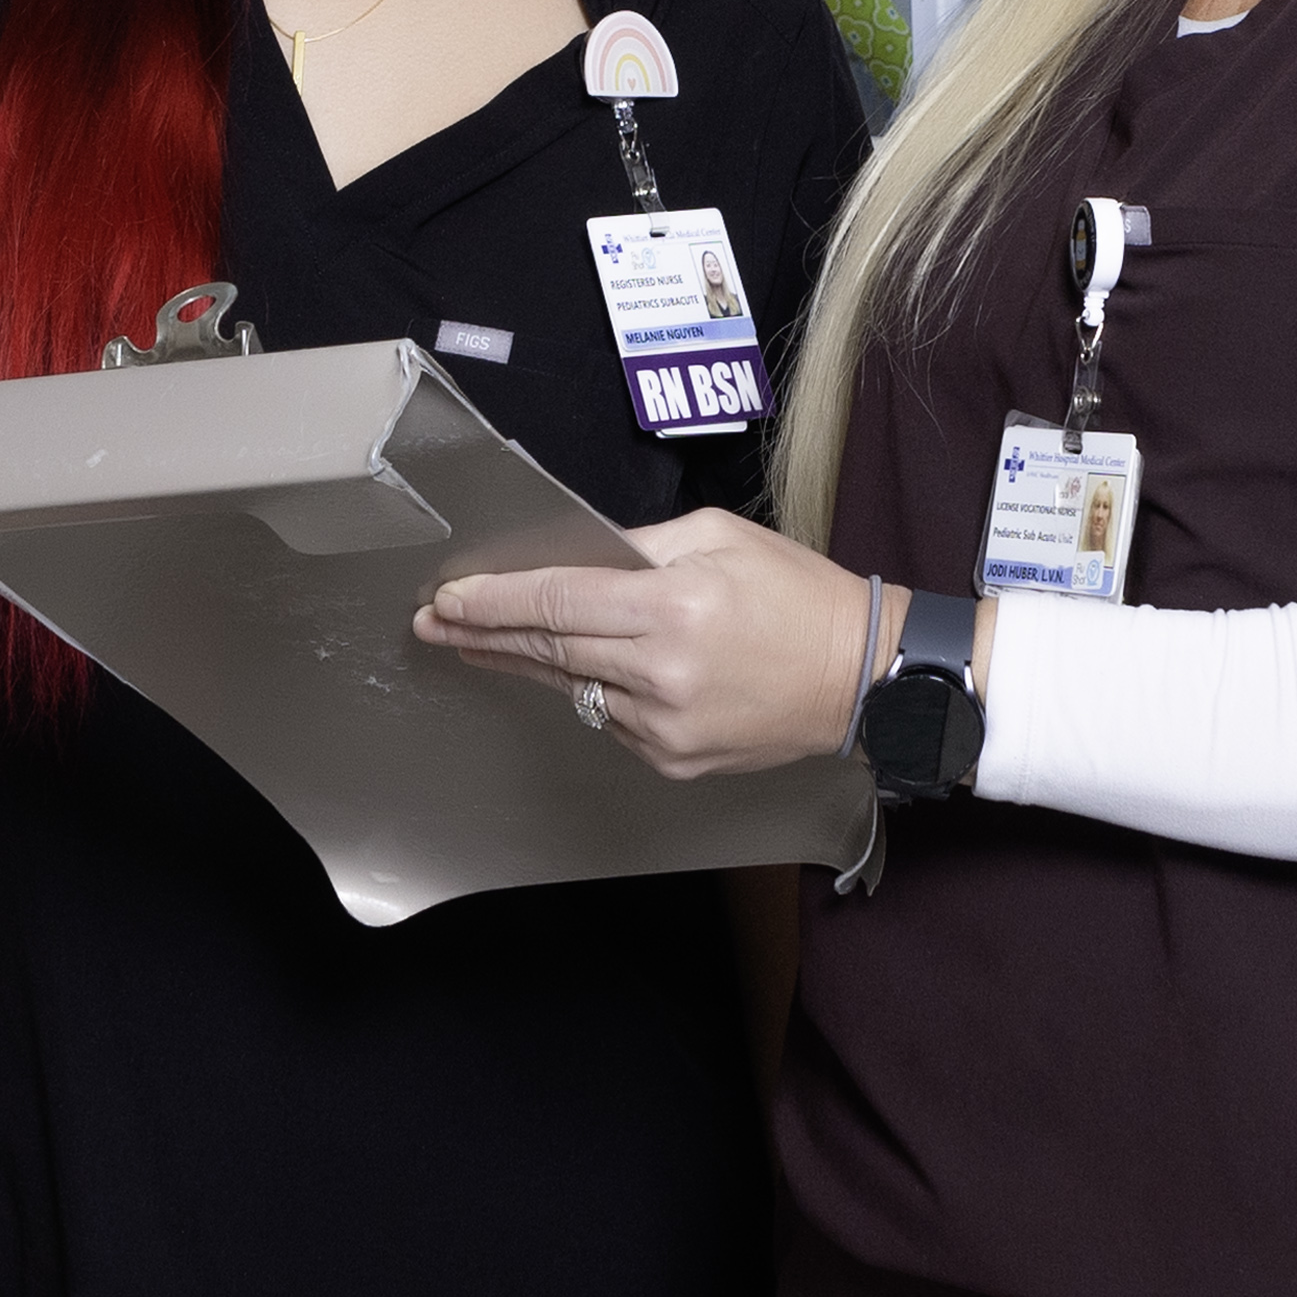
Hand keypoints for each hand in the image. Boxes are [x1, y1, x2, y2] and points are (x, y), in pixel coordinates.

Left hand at [414, 506, 874, 778]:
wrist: (861, 678)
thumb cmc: (797, 596)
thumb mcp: (718, 536)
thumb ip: (638, 545)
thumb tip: (573, 555)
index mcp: (674, 607)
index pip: (558, 600)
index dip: (494, 599)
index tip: (449, 596)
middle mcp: (663, 673)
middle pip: (550, 648)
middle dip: (484, 633)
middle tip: (436, 622)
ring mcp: (666, 726)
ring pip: (574, 688)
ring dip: (528, 663)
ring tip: (482, 644)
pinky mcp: (674, 759)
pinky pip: (611, 719)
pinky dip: (593, 690)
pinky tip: (586, 671)